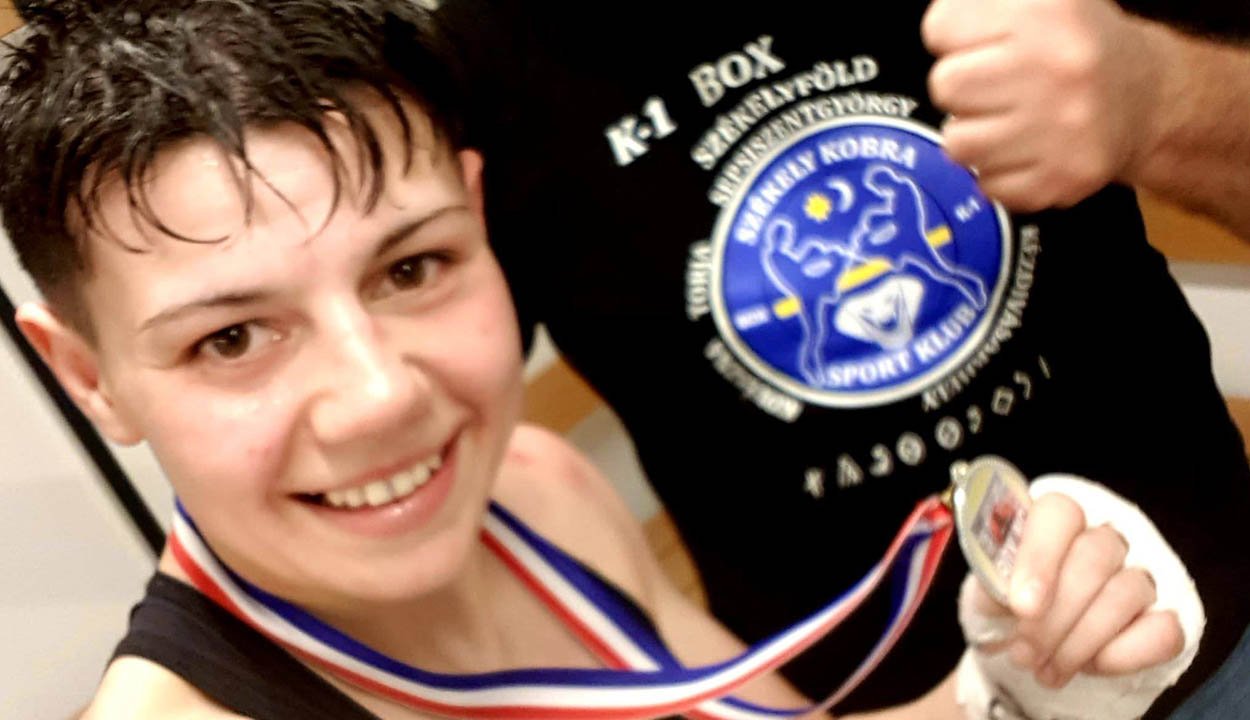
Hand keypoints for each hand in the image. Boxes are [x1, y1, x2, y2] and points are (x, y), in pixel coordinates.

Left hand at [921, 0, 1159, 211]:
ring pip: (958, 144)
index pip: (941, 28)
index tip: (975, 46)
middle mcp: (1057, 69)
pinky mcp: (1060, 178)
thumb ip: (980, 4)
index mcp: (1045, 14)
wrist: (1146, 99)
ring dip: (974, 135)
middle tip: (991, 87)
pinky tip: (1026, 148)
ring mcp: (1061, 129)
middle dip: (959, 89)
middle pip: (946, 86)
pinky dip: (999, 171)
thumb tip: (939, 22)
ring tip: (1006, 120)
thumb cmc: (1075, 45)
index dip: (951, 39)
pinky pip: (988, 184)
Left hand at [966, 493, 1184, 687]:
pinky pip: (1164, 630)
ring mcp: (1144, 571)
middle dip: (1056, 615)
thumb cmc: (1015, 604)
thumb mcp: (992, 593)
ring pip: (1126, 593)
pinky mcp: (1171, 612)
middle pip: (1095, 555)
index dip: (1041, 557)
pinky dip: (1124, 654)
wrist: (1042, 643)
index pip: (1059, 512)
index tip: (1023, 607)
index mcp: (1057, 516)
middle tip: (1024, 653)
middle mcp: (1107, 534)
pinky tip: (1091, 666)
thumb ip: (994, 586)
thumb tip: (1001, 595)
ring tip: (1045, 669)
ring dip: (1080, 641)